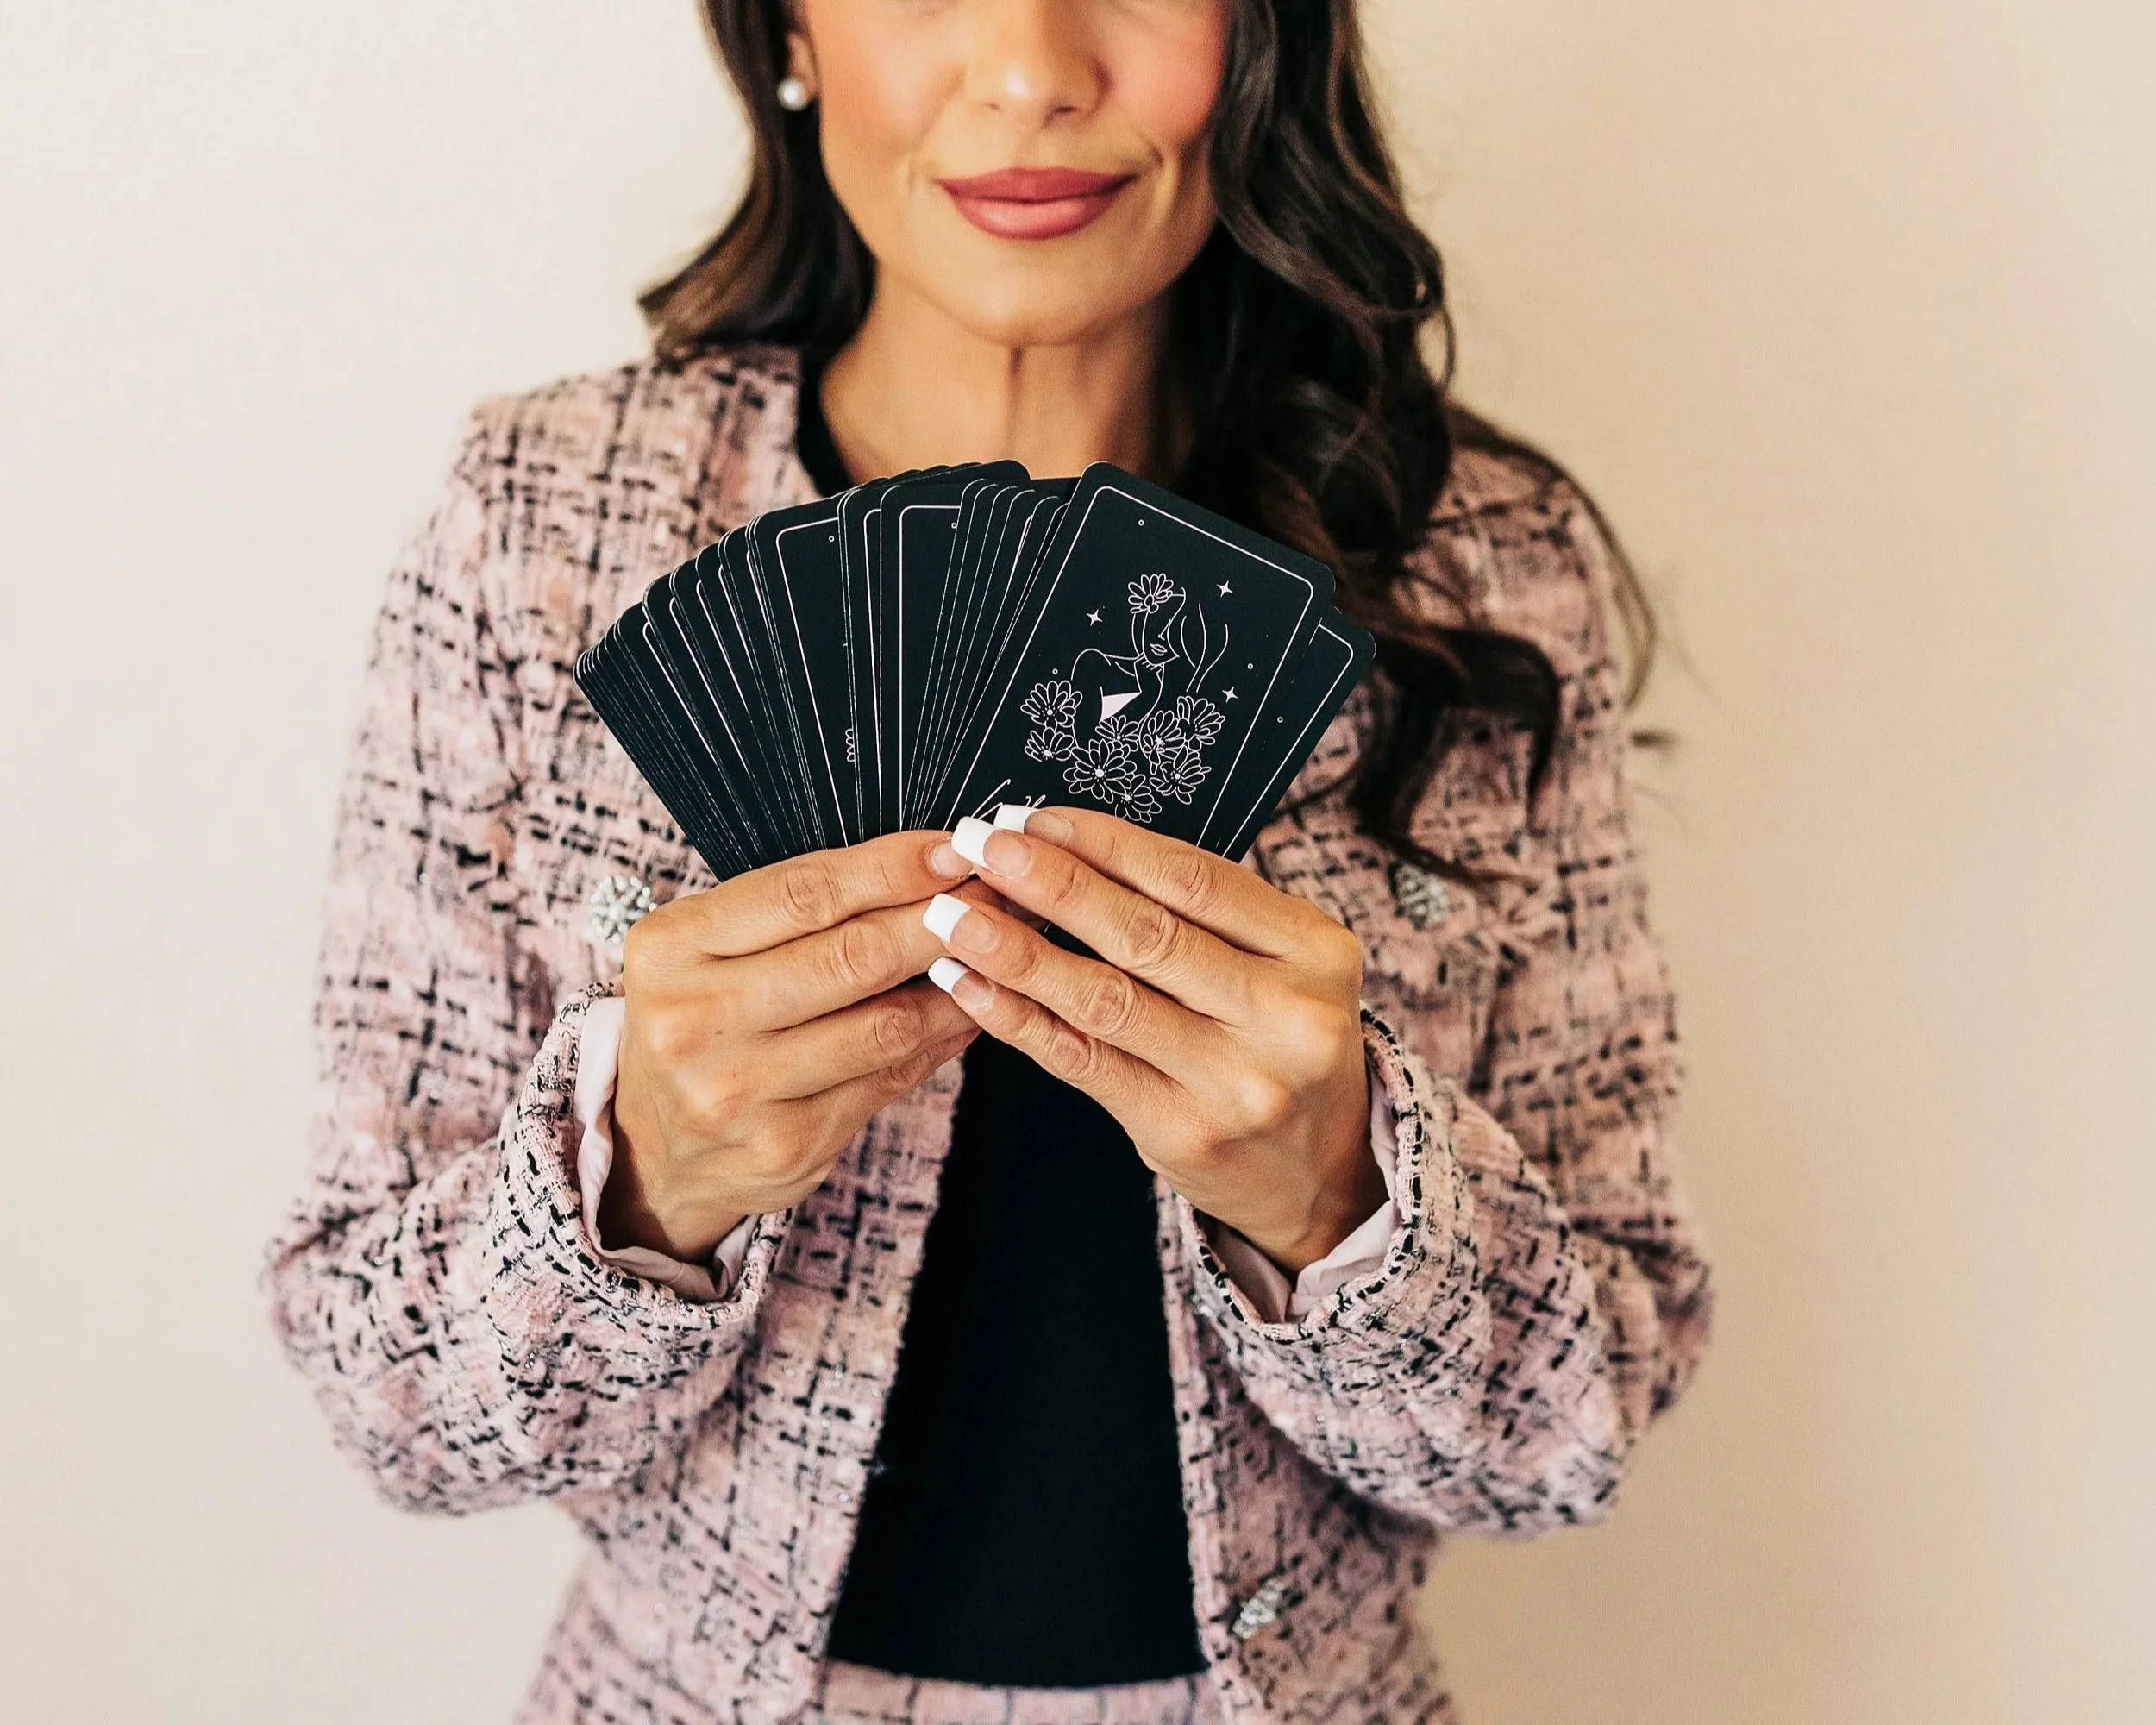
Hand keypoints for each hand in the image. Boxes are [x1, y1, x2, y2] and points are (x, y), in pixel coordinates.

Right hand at [604, 832, 995, 1260]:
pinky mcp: (785, 1146)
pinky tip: (965, 1012)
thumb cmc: (699, 1024)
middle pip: (851, 956)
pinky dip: (938, 1040)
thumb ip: (789, 913)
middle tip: (998, 893)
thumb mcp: (705, 951)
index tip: (951, 850)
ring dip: (955, 983)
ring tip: (996, 952)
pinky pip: (888, 1079)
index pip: (801, 893)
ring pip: (883, 1024)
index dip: (890, 868)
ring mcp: (739, 1091)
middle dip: (940, 919)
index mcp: (671, 948)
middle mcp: (695, 1021)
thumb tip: (921, 868)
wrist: (657, 1151)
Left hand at [923, 807, 1385, 1277]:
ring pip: (1106, 1000)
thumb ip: (1204, 913)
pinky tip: (971, 987)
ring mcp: (1237, 1082)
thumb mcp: (1281, 965)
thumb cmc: (1281, 1043)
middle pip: (1147, 935)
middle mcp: (1288, 1016)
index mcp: (1317, 951)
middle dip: (1052, 884)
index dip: (1105, 844)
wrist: (1321, 1171)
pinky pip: (1084, 1062)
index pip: (1194, 879)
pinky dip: (1019, 1020)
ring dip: (1018, 951)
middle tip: (983, 847)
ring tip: (956, 915)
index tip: (1035, 819)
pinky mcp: (1184, 1131)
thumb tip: (1070, 845)